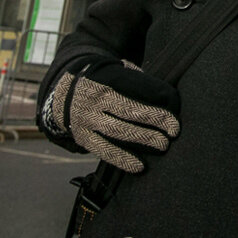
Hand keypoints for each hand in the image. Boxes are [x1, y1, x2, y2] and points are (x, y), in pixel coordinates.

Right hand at [51, 57, 180, 173]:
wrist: (64, 92)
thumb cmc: (103, 82)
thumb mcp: (116, 70)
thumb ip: (136, 77)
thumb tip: (163, 92)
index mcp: (107, 83)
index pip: (135, 95)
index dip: (155, 108)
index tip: (173, 118)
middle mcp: (96, 101)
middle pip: (128, 113)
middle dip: (153, 123)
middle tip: (173, 132)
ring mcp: (88, 120)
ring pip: (116, 132)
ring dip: (142, 140)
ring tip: (162, 146)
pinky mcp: (83, 137)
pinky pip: (103, 150)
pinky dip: (122, 159)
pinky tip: (139, 166)